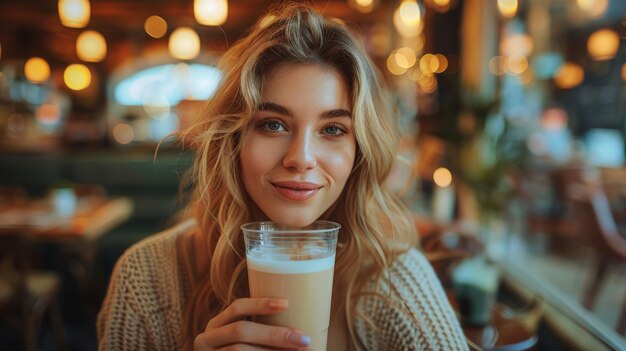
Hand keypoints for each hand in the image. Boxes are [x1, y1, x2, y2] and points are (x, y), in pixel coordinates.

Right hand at [194, 297, 311, 349]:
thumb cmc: (240, 350)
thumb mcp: (240, 337)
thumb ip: (259, 329)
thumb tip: (299, 327)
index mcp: (215, 326)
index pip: (237, 308)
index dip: (260, 304)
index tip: (286, 304)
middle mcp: (207, 341)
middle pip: (241, 331)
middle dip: (274, 335)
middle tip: (303, 339)